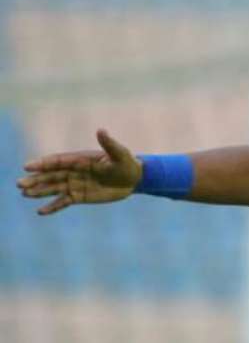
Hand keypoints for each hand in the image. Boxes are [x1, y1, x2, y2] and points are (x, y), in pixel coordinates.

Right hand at [16, 129, 141, 214]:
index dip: (43, 164)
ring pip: (53, 188)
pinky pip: (63, 202)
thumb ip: (109, 144)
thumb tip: (101, 130)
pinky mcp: (80, 196)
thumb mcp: (120, 154)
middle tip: (19, 184)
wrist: (134, 179)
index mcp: (80, 159)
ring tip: (24, 193)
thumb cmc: (127, 163)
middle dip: (35, 179)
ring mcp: (75, 184)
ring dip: (39, 191)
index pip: (58, 161)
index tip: (27, 166)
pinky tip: (40, 212)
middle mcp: (74, 171)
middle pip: (51, 175)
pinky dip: (53, 207)